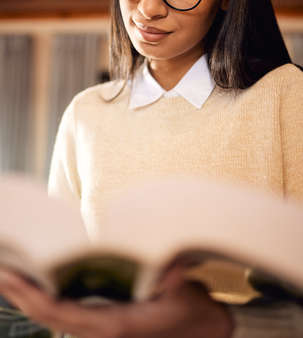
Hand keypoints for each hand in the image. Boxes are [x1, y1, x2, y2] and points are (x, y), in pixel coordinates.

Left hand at [0, 267, 232, 337]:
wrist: (205, 332)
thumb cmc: (192, 310)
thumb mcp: (184, 291)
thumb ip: (173, 278)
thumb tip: (168, 267)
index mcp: (115, 325)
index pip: (61, 315)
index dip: (32, 297)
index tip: (10, 277)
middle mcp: (102, 331)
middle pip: (49, 317)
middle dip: (20, 295)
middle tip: (0, 270)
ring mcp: (102, 328)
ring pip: (56, 317)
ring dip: (31, 297)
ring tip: (12, 274)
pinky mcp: (106, 322)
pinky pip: (68, 313)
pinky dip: (49, 299)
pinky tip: (41, 282)